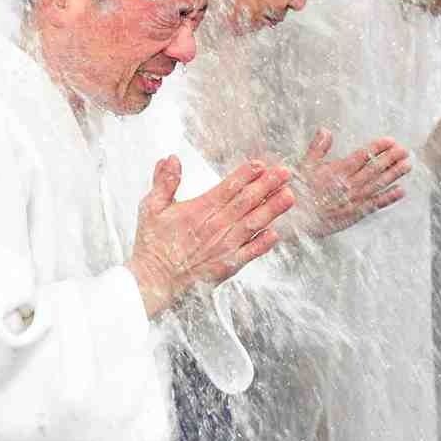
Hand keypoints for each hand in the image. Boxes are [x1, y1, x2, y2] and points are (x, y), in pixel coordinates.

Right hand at [127, 157, 294, 317]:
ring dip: (272, 210)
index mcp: (199, 210)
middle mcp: (215, 227)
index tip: (261, 164)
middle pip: (246, 202)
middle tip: (285, 172)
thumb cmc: (152, 244)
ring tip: (289, 196)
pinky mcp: (227, 266)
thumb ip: (164, 182)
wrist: (153, 281)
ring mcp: (223, 247)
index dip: (245, 175)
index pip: (228, 187)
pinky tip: (275, 233)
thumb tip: (171, 159)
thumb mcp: (151, 207)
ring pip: (253, 224)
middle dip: (267, 185)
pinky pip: (249, 254)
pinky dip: (262, 244)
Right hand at [296, 129, 410, 236]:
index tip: (390, 141)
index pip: (362, 156)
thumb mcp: (304, 166)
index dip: (377, 148)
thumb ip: (317, 148)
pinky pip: (375, 204)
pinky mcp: (355, 213)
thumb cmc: (299, 192)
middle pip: (374, 169)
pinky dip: (389, 198)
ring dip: (394, 174)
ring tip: (408, 165)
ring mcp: (354, 200)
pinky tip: (401, 191)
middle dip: (391, 158)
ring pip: (378, 185)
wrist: (298, 221)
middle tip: (405, 150)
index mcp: (336, 171)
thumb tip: (325, 131)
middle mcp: (348, 185)